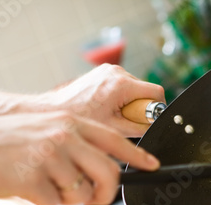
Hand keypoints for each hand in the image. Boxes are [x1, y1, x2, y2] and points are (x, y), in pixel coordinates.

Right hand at [0, 111, 159, 204]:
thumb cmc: (6, 142)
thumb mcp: (47, 131)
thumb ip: (76, 144)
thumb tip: (104, 170)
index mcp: (71, 123)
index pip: (115, 140)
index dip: (137, 155)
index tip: (152, 165)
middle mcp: (65, 136)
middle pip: (108, 173)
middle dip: (107, 193)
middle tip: (98, 198)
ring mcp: (50, 156)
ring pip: (82, 191)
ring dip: (68, 196)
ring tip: (46, 182)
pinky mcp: (35, 177)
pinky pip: (56, 201)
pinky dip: (46, 200)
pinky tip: (28, 184)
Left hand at [37, 64, 165, 136]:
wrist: (54, 111)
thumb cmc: (80, 120)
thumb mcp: (115, 130)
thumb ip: (140, 128)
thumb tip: (154, 127)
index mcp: (122, 84)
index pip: (156, 93)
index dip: (156, 109)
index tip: (146, 120)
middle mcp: (116, 72)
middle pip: (145, 90)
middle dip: (139, 107)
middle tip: (122, 120)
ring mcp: (108, 70)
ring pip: (134, 88)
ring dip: (129, 102)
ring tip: (111, 114)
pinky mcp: (102, 72)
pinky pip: (122, 85)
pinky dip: (120, 97)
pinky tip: (105, 107)